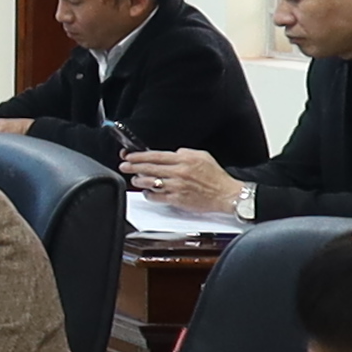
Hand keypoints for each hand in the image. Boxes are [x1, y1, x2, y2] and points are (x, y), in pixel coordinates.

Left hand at [121, 147, 240, 213]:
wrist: (227, 194)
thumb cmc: (216, 177)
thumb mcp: (203, 156)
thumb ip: (185, 152)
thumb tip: (172, 152)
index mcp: (184, 160)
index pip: (155, 156)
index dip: (139, 155)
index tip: (129, 156)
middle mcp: (178, 172)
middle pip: (148, 168)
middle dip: (132, 166)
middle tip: (124, 165)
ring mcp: (176, 186)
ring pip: (149, 182)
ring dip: (139, 180)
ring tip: (135, 179)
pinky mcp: (177, 199)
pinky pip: (156, 197)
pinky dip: (149, 194)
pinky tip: (147, 192)